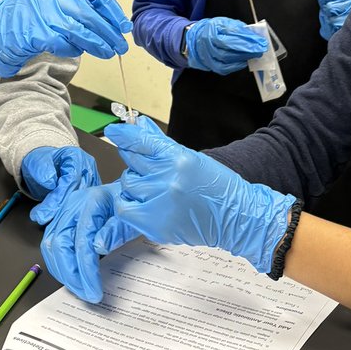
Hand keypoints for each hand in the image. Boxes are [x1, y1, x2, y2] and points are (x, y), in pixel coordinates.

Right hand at [0, 0, 131, 77]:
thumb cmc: (32, 15)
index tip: (123, 24)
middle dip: (108, 31)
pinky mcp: (36, 33)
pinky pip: (64, 43)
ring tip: (108, 52)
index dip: (111, 6)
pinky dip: (74, 49)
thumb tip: (114, 21)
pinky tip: (78, 50)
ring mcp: (41, 13)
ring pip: (79, 31)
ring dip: (97, 44)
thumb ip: (79, 4)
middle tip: (120, 45)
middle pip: (88, 13)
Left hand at [21, 145, 101, 225]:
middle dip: (61, 207)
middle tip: (43, 217)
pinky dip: (69, 214)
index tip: (47, 209)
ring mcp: (90, 181)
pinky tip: (58, 221)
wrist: (43, 168)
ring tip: (49, 220)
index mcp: (76, 157)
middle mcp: (87, 168)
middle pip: (79, 191)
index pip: (72, 178)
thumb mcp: (36, 163)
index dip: (59, 196)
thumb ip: (43, 170)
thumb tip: (50, 182)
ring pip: (82, 201)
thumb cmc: (42, 163)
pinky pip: (82, 205)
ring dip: (65, 213)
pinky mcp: (89, 194)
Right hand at [41, 183, 138, 301]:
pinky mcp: (62, 220)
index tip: (95, 291)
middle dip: (70, 275)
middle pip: (59, 244)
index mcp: (92, 201)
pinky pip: (52, 244)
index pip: (82, 242)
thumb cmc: (132, 203)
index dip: (86, 270)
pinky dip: (59, 263)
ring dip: (62, 272)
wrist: (129, 192)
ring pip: (51, 246)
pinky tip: (71, 276)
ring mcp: (65, 211)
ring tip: (79, 289)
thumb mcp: (131, 217)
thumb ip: (115, 231)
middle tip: (86, 294)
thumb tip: (97, 247)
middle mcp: (73, 205)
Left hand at [97, 117, 294, 272]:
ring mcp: (161, 203)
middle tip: (149, 169)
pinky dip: (129, 204)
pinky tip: (143, 202)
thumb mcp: (190, 158)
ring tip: (155, 189)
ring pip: (127, 184)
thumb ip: (161, 144)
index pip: (142, 141)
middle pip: (132, 162)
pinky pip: (125, 208)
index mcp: (179, 159)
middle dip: (137, 163)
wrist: (235, 217)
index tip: (114, 132)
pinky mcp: (156, 224)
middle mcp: (169, 179)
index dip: (125, 135)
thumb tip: (140, 125)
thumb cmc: (216, 187)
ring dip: (136, 184)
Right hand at [184, 16, 266, 73]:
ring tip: (255, 55)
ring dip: (244, 57)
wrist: (195, 40)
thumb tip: (252, 35)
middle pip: (230, 47)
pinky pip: (224, 68)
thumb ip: (237, 28)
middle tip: (261, 49)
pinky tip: (244, 62)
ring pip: (227, 58)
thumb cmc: (212, 30)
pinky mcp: (210, 65)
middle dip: (248, 49)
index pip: (232, 34)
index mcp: (212, 29)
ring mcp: (208, 55)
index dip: (247, 38)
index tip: (260, 41)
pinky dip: (236, 65)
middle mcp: (208, 42)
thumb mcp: (223, 23)